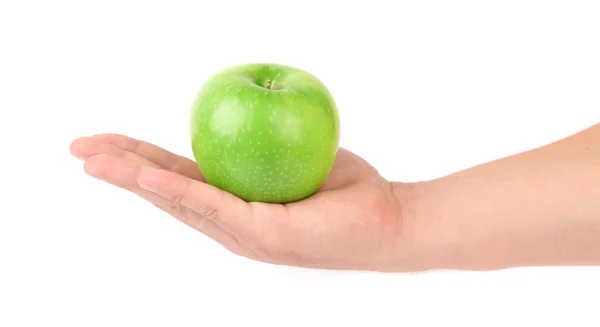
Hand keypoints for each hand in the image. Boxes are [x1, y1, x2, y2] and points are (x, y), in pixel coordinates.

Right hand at [69, 134, 422, 271]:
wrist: (387, 220)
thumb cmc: (345, 190)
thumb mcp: (293, 157)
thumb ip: (261, 145)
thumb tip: (244, 110)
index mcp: (234, 205)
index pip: (178, 179)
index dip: (139, 161)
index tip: (106, 145)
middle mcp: (231, 224)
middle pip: (165, 193)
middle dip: (120, 171)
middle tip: (79, 150)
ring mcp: (243, 234)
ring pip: (179, 202)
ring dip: (135, 181)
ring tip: (96, 162)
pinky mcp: (262, 235)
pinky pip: (214, 207)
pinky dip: (179, 192)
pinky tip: (148, 180)